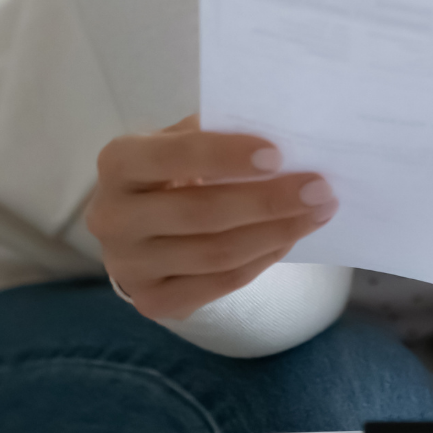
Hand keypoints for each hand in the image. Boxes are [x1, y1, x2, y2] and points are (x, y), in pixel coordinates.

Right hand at [85, 114, 336, 320]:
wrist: (140, 227)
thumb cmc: (171, 169)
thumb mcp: (181, 139)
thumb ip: (216, 133)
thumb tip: (281, 131)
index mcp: (118, 163)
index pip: (171, 156)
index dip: (225, 155)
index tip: (278, 154)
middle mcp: (112, 217)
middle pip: (201, 213)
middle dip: (268, 200)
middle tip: (320, 188)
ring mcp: (128, 266)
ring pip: (217, 253)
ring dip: (277, 232)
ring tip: (318, 212)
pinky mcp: (152, 301)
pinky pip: (221, 283)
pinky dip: (263, 258)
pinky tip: (290, 237)